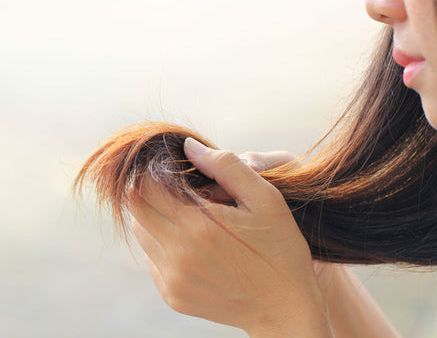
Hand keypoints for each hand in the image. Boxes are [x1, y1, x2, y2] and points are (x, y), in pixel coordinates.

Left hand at [130, 139, 331, 336]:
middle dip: (151, 190)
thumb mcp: (265, 199)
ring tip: (190, 215)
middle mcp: (177, 254)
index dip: (157, 171)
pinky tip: (193, 243)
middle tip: (181, 190)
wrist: (284, 307)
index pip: (146, 186)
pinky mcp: (172, 295)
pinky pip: (151, 258)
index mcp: (199, 225)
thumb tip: (188, 147)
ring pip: (140, 232)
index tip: (176, 169)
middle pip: (135, 207)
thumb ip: (226, 167)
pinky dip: (163, 243)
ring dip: (156, 216)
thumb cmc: (279, 248)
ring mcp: (172, 279)